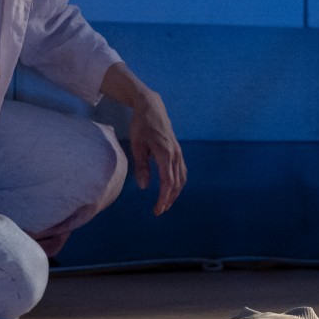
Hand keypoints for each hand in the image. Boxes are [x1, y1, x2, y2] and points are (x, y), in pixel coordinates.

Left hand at [128, 89, 186, 214]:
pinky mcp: (178, 150)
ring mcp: (178, 152)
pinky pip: (182, 171)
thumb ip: (141, 166)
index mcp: (165, 153)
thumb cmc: (141, 125)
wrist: (152, 107)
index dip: (163, 199)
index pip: (168, 182)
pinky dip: (178, 183)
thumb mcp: (137, 145)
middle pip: (177, 183)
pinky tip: (171, 188)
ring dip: (175, 193)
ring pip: (182, 178)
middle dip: (169, 199)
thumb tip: (145, 187)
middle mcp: (175, 154)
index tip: (158, 210)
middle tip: (159, 211)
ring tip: (166, 203)